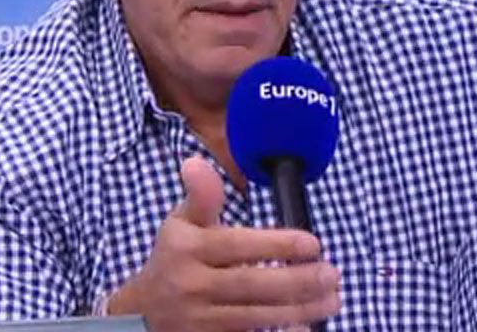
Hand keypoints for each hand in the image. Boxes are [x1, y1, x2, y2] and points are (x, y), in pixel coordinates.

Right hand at [107, 156, 341, 330]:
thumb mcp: (181, 223)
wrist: (143, 310)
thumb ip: (201, 196)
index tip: (314, 244)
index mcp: (187, 248)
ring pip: (255, 316)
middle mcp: (191, 284)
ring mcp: (200, 318)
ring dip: (299, 310)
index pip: (237, 245)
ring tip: (332, 300)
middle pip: (251, 285)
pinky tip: (305, 328)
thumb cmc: (174, 257)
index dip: (276, 244)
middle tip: (332, 274)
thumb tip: (195, 162)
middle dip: (296, 281)